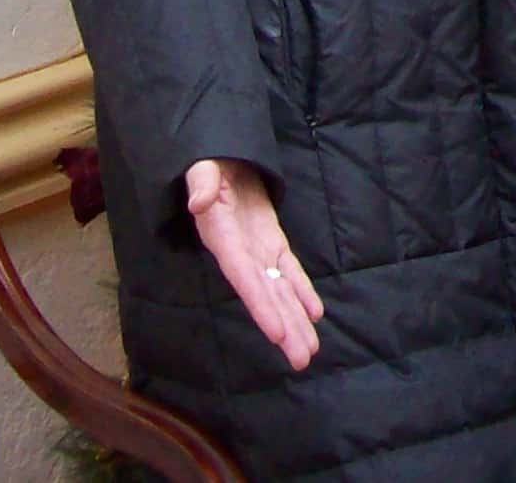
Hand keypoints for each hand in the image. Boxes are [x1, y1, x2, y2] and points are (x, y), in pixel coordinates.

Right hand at [184, 157, 321, 370]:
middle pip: (264, 294)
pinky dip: (302, 291)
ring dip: (295, 319)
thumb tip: (200, 201)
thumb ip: (202, 183)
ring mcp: (257, 248)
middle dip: (283, 326)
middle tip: (302, 359)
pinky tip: (315, 315)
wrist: (220, 156)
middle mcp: (240, 251)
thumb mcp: (202, 167)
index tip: (276, 332)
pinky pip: (288, 270)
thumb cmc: (208, 162)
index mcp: (222, 236)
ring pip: (278, 289)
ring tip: (310, 350)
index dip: (260, 304)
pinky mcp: (271, 240)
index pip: (244, 276)